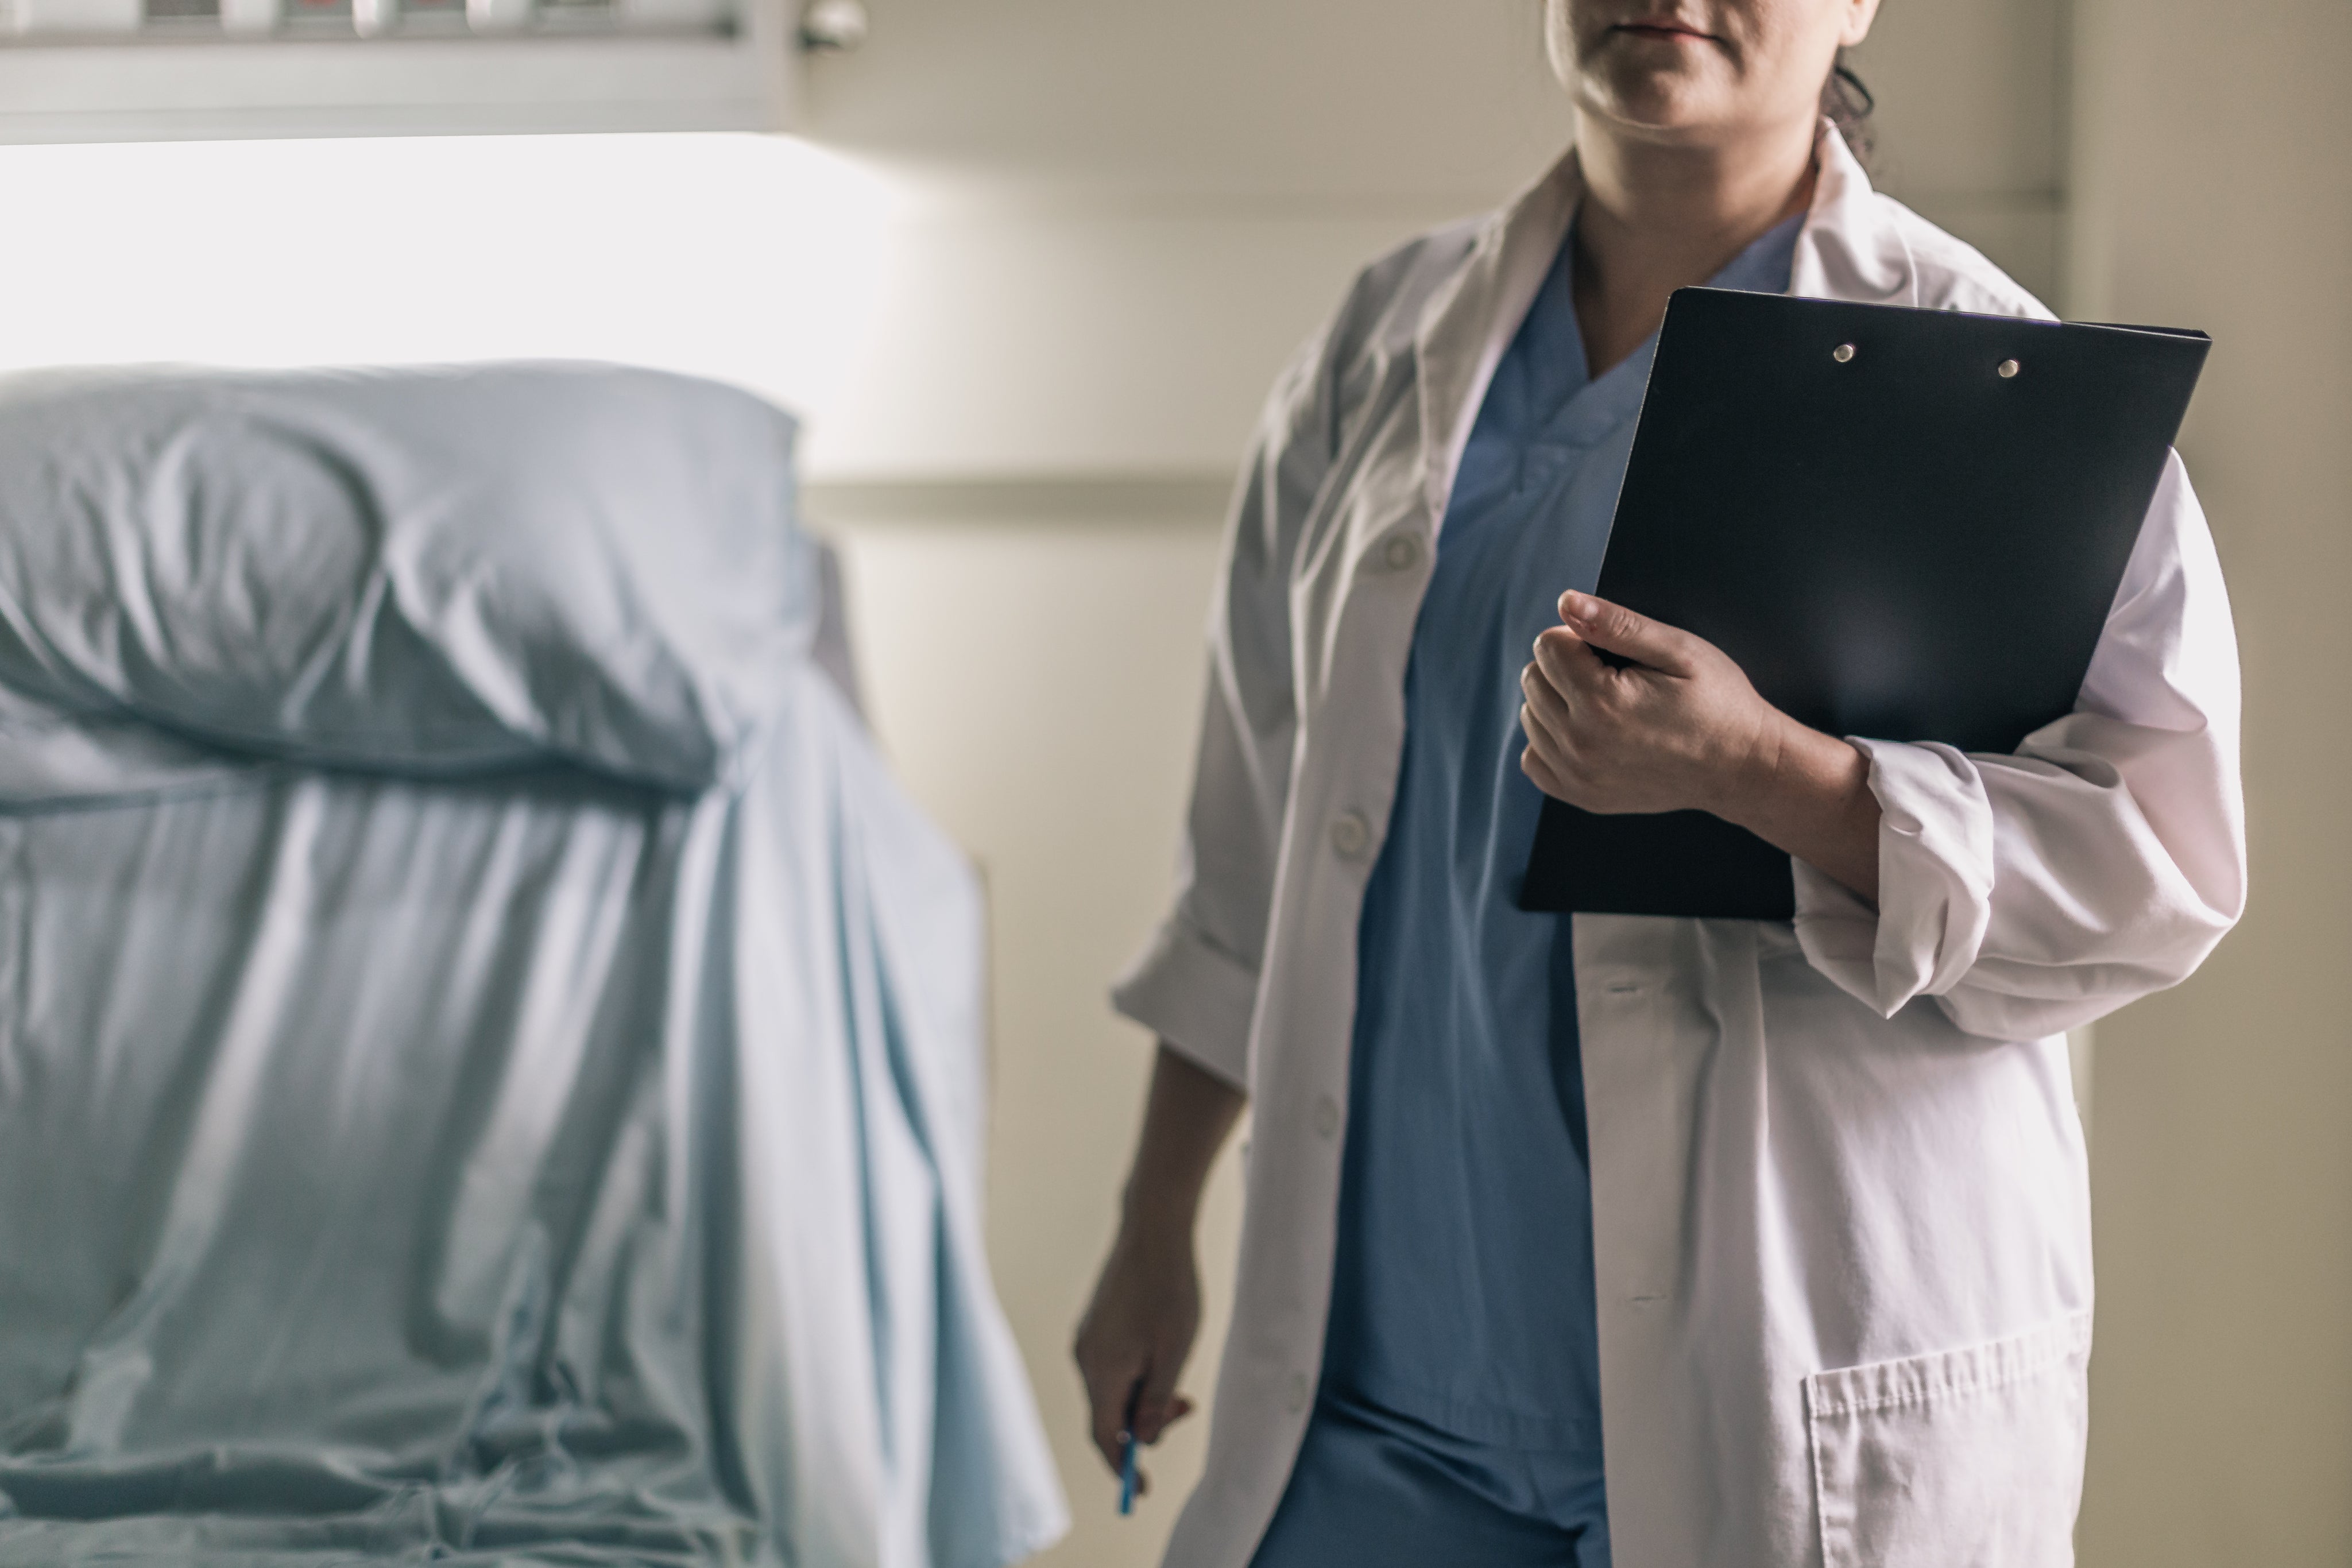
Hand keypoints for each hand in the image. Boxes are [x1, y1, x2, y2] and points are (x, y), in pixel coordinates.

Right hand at [1072, 1219, 1201, 1497]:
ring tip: (1180, 1380)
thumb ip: (1157, 1401)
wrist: (1153, 1229)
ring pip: (1112, 1390)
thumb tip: (1143, 1441)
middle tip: (1186, 1407)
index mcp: (1102, 1370)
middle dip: (1145, 1423)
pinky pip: (1111, 1368)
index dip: (1121, 1468)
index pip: (1104, 1436)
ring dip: (1144, 1398)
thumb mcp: (1175, 1352)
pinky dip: (1136, 1377)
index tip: (1140, 1490)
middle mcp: (1085, 1358)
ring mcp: (1087, 1340)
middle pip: (1109, 1414)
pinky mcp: (1096, 1326)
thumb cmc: (1170, 1288)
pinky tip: (1163, 1355)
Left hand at [1519, 590, 1883, 899]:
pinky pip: (1534, 758)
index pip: (1547, 646)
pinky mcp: (1580, 795)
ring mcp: (1578, 776)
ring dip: (1558, 702)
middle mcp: (1581, 744)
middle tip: (1615, 678)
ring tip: (1608, 705)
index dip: (1579, 638)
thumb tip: (1566, 602)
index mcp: (1602, 702)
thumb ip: (1617, 624)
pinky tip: (1591, 733)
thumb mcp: (1678, 650)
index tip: (1613, 653)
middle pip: (1533, 679)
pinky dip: (1553, 741)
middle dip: (1566, 667)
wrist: (1740, 767)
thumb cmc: (1718, 703)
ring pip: (1530, 715)